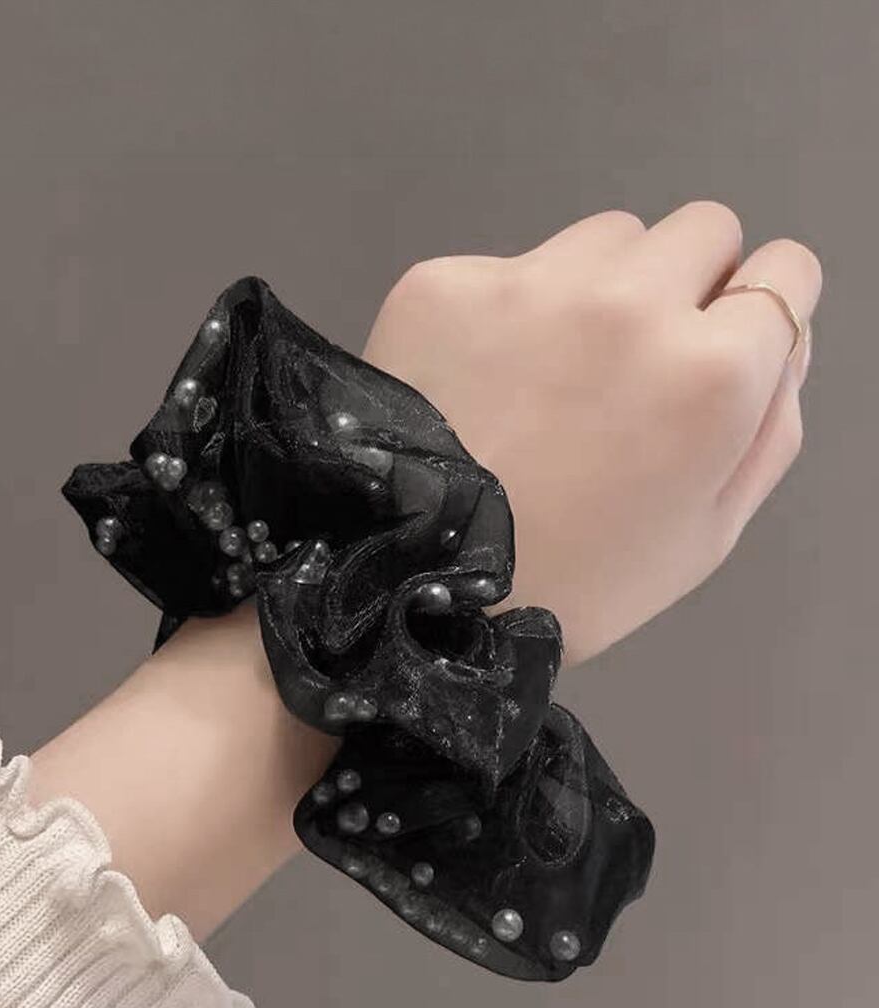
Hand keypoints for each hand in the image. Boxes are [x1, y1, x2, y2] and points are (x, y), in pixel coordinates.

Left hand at [362, 202, 821, 663]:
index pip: (786, 271)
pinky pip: (512, 265)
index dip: (761, 309)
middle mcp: (631, 304)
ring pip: (609, 235)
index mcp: (713, 372)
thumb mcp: (707, 534)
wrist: (413, 585)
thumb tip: (786, 337)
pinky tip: (484, 379)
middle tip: (638, 361)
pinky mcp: (448, 283)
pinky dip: (510, 309)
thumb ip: (773, 425)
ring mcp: (532, 284)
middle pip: (703, 230)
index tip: (728, 340)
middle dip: (689, 284)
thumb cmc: (572, 581)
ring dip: (603, 286)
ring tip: (554, 374)